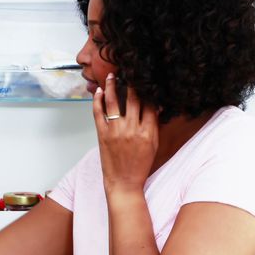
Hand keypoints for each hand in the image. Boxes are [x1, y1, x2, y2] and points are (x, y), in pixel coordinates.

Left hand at [93, 74, 158, 193]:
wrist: (124, 183)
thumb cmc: (140, 165)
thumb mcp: (153, 145)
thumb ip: (154, 125)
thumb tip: (156, 107)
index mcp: (148, 132)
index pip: (150, 104)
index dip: (148, 90)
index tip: (145, 80)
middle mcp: (132, 129)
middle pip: (133, 98)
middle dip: (132, 82)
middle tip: (130, 71)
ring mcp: (116, 131)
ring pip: (114, 102)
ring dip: (112, 85)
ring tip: (112, 76)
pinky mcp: (102, 135)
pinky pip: (98, 113)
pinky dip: (98, 100)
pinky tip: (99, 92)